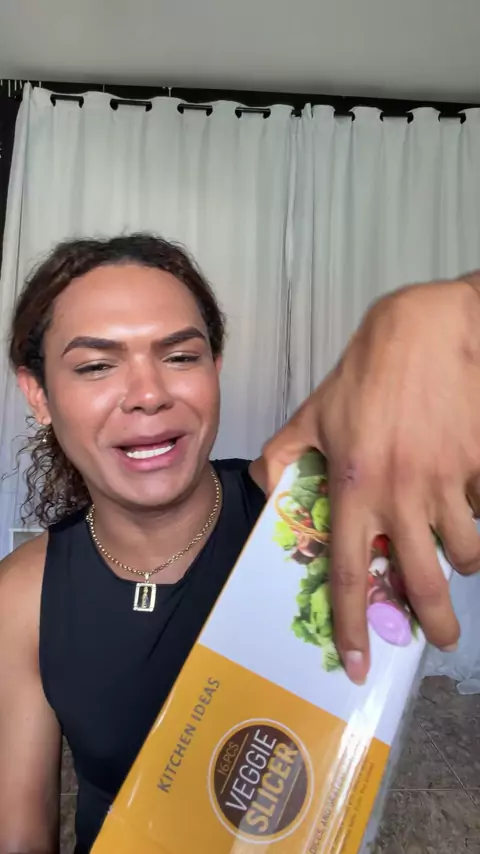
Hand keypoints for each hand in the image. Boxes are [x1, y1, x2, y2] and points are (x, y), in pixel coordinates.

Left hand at [263, 275, 479, 683]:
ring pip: (467, 549)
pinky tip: (467, 494)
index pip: (350, 572)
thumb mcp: (315, 411)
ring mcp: (448, 481)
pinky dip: (478, 511)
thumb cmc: (369, 371)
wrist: (429, 330)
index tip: (357, 663)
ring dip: (462, 559)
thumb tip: (270, 490)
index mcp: (354, 486)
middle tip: (441, 640)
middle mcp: (402, 493)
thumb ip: (285, 455)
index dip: (353, 625)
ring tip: (456, 552)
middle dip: (435, 623)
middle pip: (424, 581)